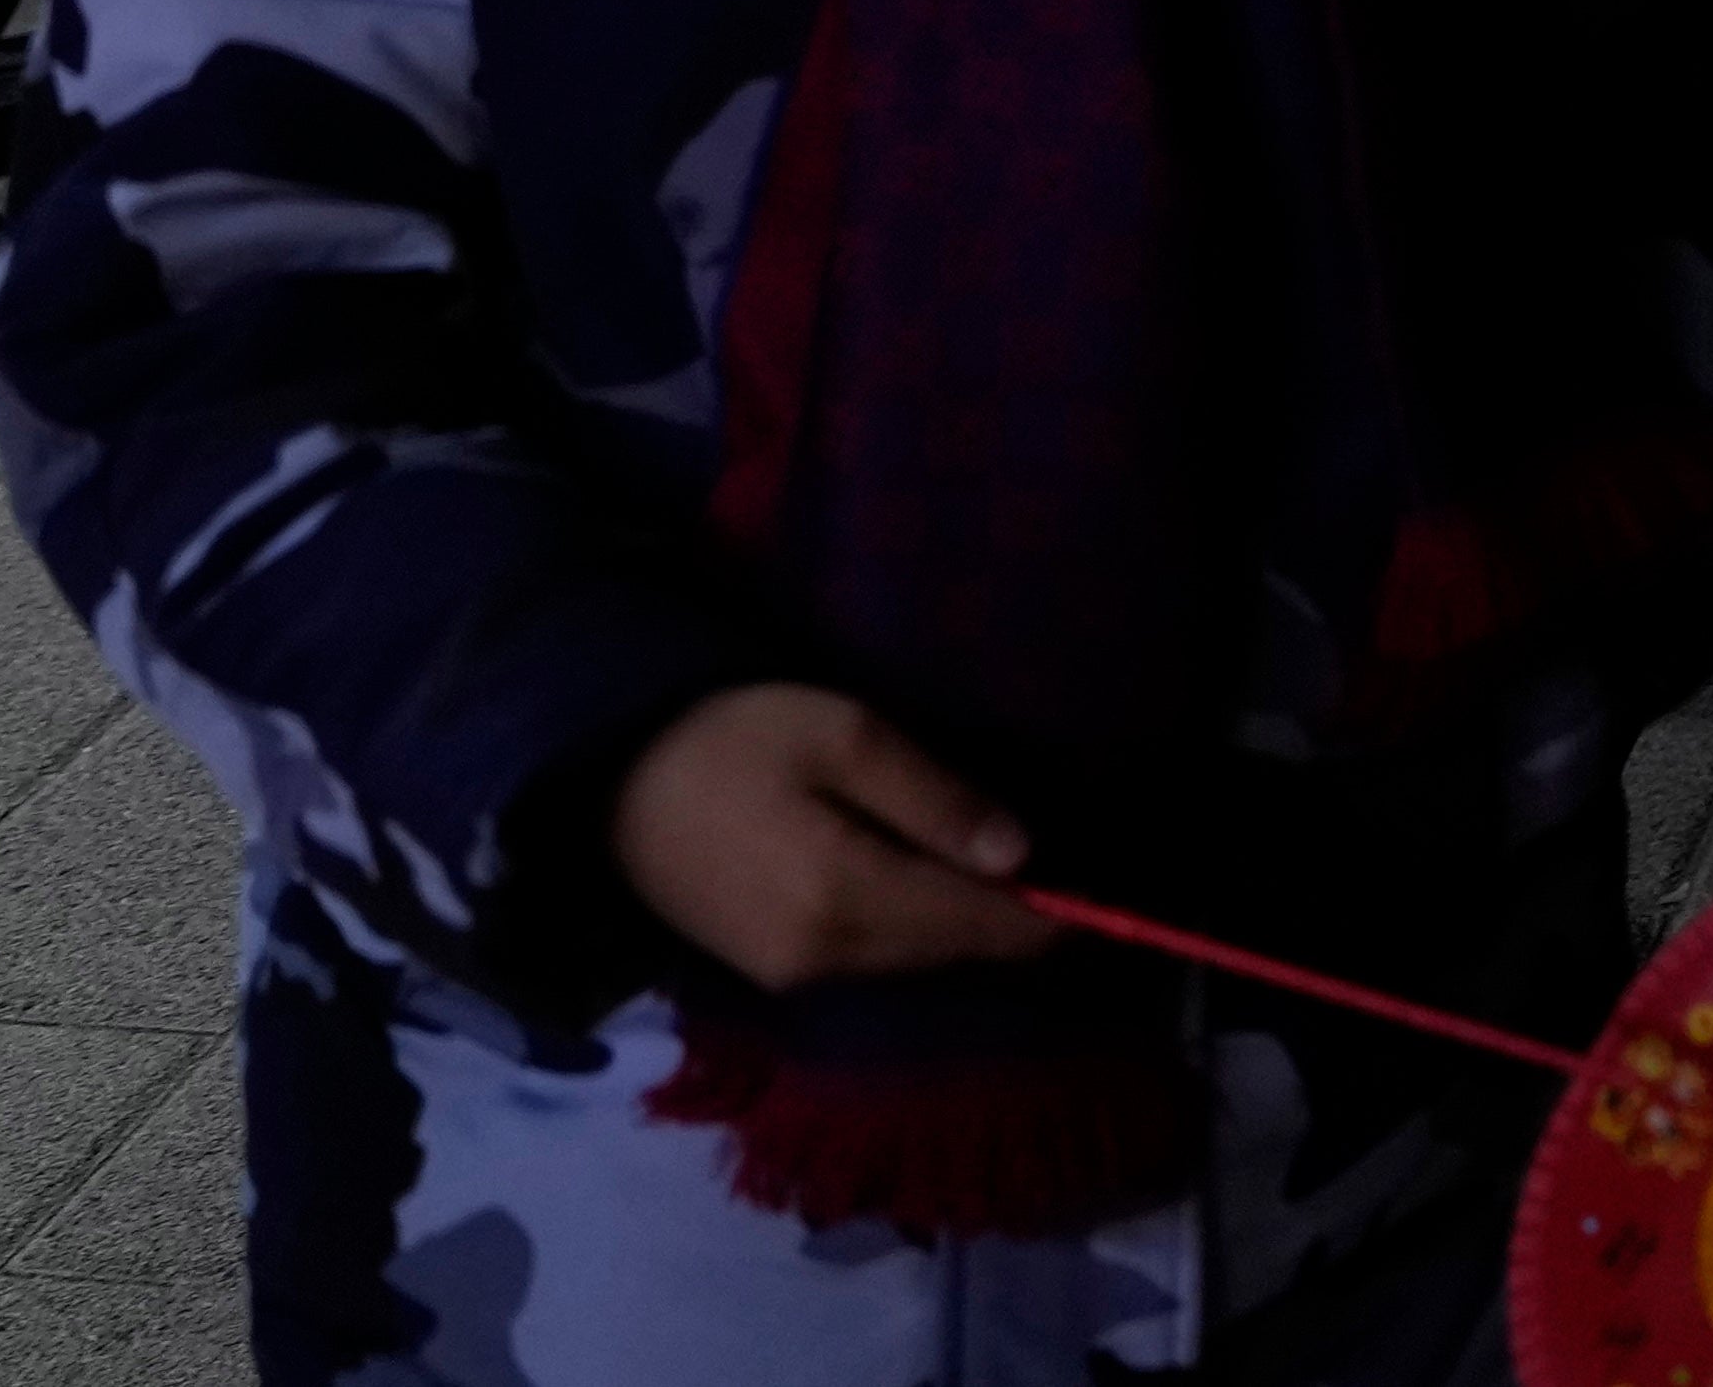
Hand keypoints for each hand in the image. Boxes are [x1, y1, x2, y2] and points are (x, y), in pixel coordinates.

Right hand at [608, 683, 1081, 993]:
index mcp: (848, 899)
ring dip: (963, 927)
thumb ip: (934, 798)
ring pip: (913, 960)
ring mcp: (790, 976)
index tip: (1109, 900)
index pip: (980, 926)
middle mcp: (825, 961)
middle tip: (1069, 878)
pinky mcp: (767, 971)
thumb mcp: (842, 735)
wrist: (603, 776)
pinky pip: (870, 960)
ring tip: (1012, 881)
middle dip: (1012, 920)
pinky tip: (931, 888)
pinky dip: (913, 928)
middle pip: (951, 950)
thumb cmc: (731, 734)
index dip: (1050, 916)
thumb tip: (1021, 856)